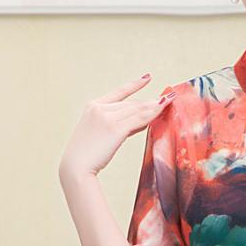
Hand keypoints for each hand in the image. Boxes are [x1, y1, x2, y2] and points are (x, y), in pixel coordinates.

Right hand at [58, 72, 175, 180]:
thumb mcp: (100, 134)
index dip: (134, 85)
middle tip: (168, 99)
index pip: (119, 93)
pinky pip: (139, 119)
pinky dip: (152, 114)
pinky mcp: (115, 128)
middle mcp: (99, 108)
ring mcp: (107, 117)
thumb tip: (142, 122)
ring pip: (137, 110)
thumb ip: (119, 126)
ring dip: (155, 106)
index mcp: (92, 106)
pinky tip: (162, 109)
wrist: (76, 167)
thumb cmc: (88, 155)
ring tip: (170, 101)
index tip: (147, 78)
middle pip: (131, 104)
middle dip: (150, 102)